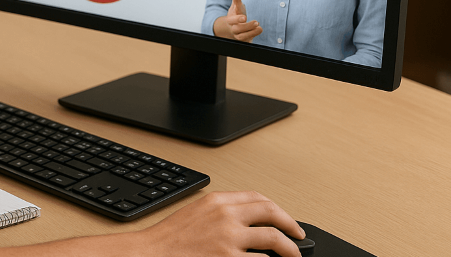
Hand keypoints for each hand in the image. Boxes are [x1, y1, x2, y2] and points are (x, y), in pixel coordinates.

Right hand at [140, 191, 304, 256]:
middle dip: (291, 226)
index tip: (286, 220)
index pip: (257, 198)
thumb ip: (221, 212)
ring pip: (273, 239)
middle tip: (299, 236)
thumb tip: (248, 220)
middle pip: (271, 213)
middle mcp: (225, 216)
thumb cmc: (170, 238)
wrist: (151, 253)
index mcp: (217, 201)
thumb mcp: (196, 213)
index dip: (278, 210)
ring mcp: (228, 239)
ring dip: (289, 250)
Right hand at [224, 0, 261, 42]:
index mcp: (230, 20)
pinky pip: (247, 41)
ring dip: (251, 33)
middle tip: (256, 22)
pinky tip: (258, 31)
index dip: (238, 19)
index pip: (232, 20)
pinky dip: (252, 37)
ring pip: (242, 37)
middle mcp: (233, 28)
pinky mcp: (243, 40)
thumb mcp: (235, 6)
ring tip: (260, 28)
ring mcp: (237, 35)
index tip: (245, 17)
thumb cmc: (236, 15)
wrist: (233, 27)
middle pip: (238, 29)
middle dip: (247, 26)